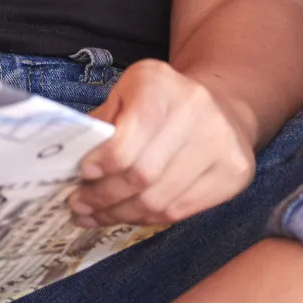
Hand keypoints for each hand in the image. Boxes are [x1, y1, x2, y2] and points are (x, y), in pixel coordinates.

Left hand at [71, 59, 255, 228]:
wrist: (222, 105)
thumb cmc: (160, 101)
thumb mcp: (126, 94)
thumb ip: (102, 122)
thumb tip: (67, 161)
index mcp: (160, 84)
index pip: (129, 137)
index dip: (103, 163)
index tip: (83, 175)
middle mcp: (197, 109)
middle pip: (143, 174)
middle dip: (104, 197)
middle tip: (79, 205)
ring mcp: (222, 143)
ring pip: (160, 200)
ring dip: (121, 214)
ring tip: (96, 216)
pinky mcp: (235, 173)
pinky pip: (180, 211)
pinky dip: (147, 219)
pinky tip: (128, 216)